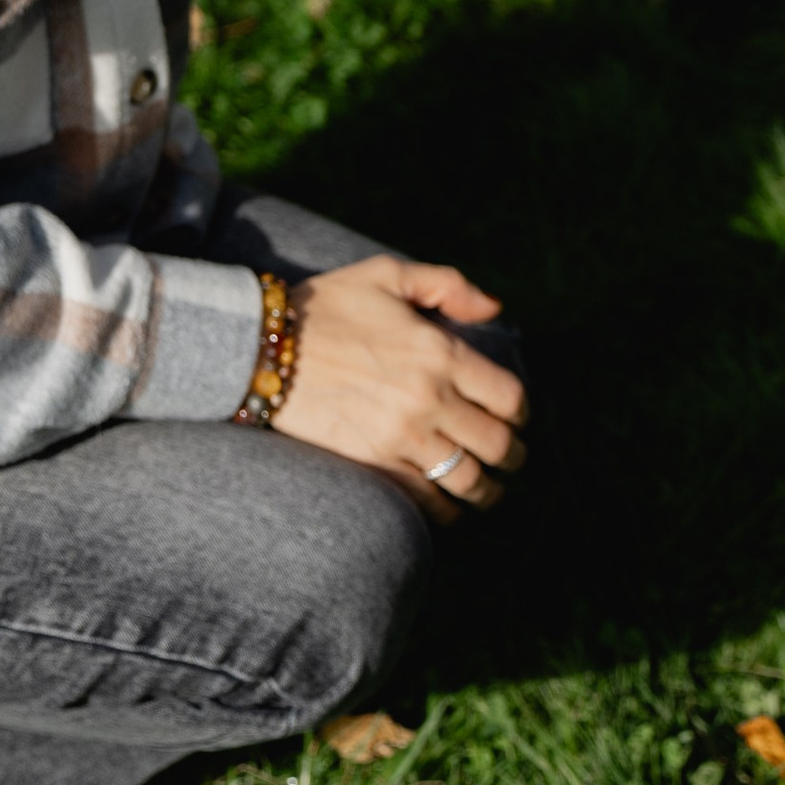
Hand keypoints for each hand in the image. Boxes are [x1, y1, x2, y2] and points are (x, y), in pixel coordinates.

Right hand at [273, 253, 527, 524]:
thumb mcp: (389, 274)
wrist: (262, 345)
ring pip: (466, 479)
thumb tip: (496, 309)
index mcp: (440, 351)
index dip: (521, 413)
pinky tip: (447, 507)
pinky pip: (422, 500)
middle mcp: (428, 397)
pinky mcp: (371, 461)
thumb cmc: (329, 304)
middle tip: (512, 460)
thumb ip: (450, 285)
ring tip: (488, 491)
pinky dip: (443, 510)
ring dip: (486, 491)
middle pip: (496, 444)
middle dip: (513, 456)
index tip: (517, 419)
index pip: (508, 397)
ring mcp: (400, 435)